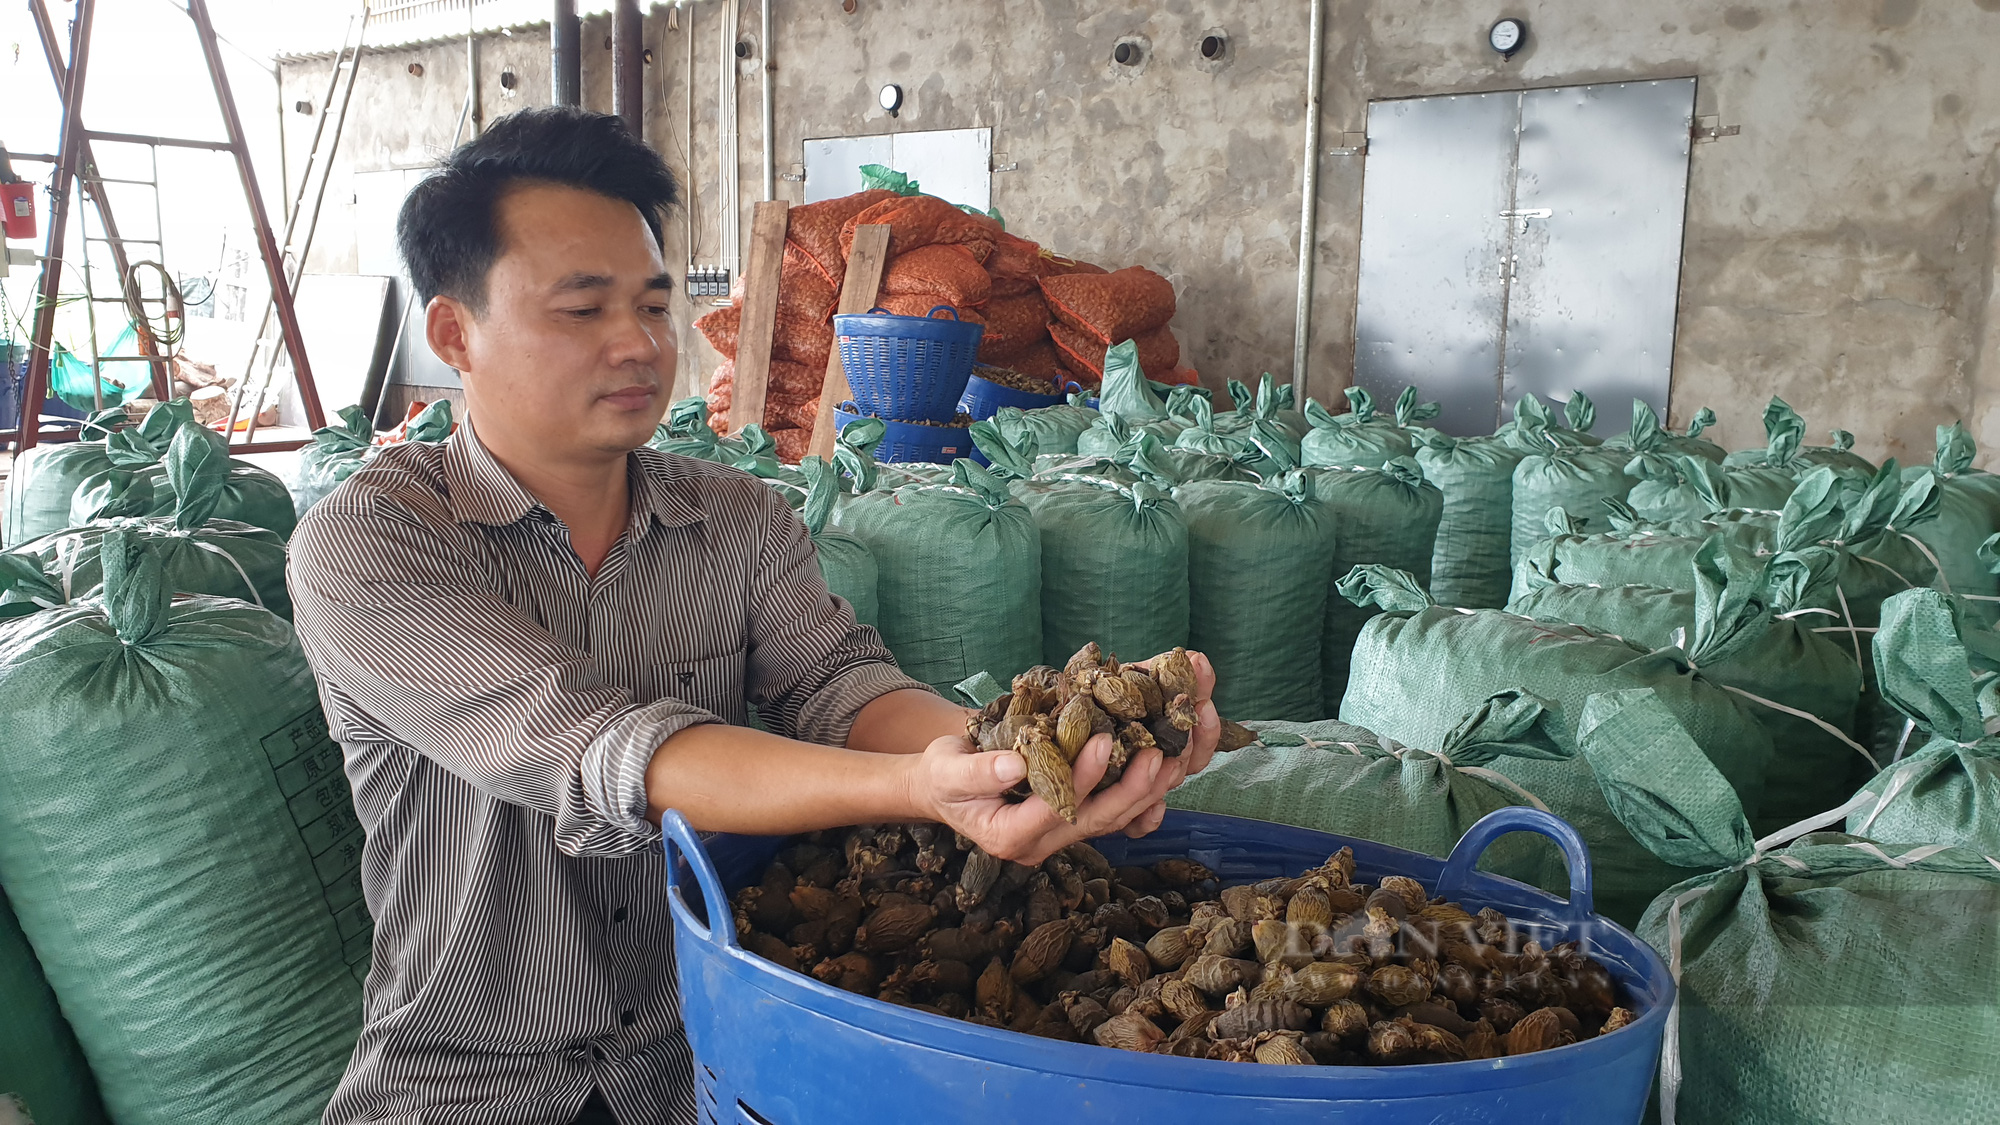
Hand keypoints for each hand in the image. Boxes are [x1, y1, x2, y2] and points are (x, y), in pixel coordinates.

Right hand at [904, 648, 1223, 861]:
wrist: (944, 787)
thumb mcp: (946, 771)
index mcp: (1009, 837)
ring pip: (1113, 819)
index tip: (1102, 740)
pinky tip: (1162, 762)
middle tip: (1158, 751)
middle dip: (1131, 788)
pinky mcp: (1074, 819)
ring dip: (1145, 790)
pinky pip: (1114, 810)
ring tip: (1172, 754)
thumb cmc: (942, 777)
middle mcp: (1040, 844)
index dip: (1082, 778)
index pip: (1054, 809)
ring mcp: (1060, 835)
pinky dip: (1140, 788)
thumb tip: (1014, 765)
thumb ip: (977, 772)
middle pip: (1096, 821)